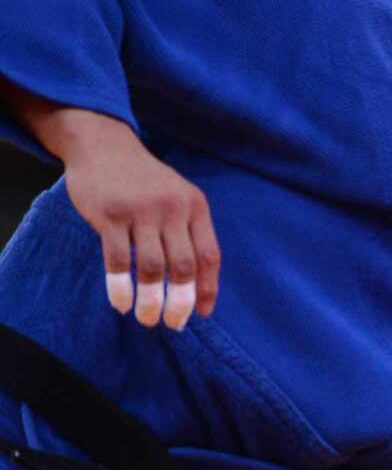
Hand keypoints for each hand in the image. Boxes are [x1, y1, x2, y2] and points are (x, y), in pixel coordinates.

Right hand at [44, 108, 218, 329]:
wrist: (103, 145)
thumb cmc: (144, 181)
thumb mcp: (177, 197)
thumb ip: (187, 231)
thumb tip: (195, 283)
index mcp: (196, 207)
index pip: (210, 256)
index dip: (207, 289)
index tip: (201, 313)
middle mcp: (173, 209)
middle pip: (183, 267)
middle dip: (180, 302)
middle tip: (173, 323)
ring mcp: (141, 211)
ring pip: (152, 268)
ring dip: (150, 300)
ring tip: (147, 318)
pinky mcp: (110, 215)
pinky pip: (118, 261)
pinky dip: (121, 287)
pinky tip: (122, 303)